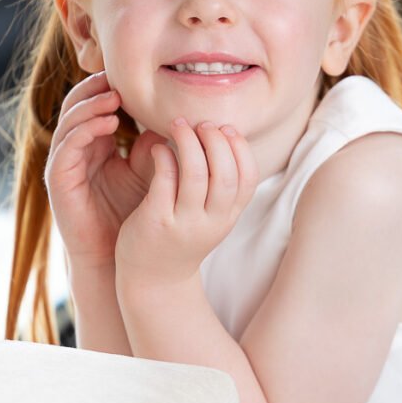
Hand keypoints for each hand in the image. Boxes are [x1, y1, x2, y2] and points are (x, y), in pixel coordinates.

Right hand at [44, 71, 168, 266]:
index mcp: (96, 142)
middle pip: (77, 104)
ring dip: (91, 105)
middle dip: (96, 88)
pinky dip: (85, 130)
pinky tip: (108, 123)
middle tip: (119, 75)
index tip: (134, 73)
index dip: (110, 86)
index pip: (95, 102)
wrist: (118, 254)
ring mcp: (65, 163)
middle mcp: (76, 148)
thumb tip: (178, 112)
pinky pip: (66, 147)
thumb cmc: (135, 211)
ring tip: (115, 97)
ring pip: (69, 121)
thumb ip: (157, 142)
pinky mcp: (58, 180)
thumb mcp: (150, 169)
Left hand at [116, 118, 258, 285]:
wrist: (153, 280)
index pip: (248, 178)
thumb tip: (220, 133)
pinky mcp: (156, 221)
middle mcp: (211, 221)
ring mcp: (184, 223)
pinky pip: (164, 180)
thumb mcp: (211, 216)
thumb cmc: (181, 236)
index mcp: (228, 217)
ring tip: (178, 124)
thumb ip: (219, 186)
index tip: (226, 128)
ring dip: (188, 142)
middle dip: (215, 141)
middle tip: (202, 123)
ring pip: (194, 174)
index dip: (240, 148)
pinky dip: (163, 157)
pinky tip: (158, 148)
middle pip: (224, 174)